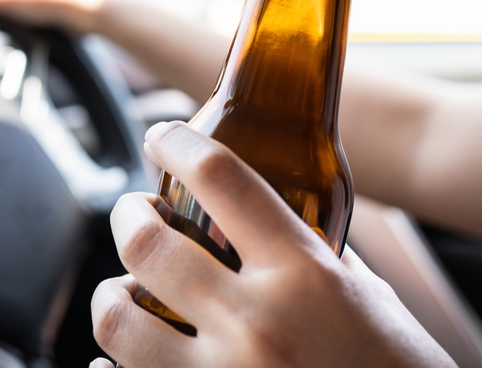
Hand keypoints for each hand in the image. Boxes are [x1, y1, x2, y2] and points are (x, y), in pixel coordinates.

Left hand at [89, 122, 454, 367]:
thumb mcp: (369, 300)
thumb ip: (312, 258)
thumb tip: (264, 221)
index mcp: (306, 275)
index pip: (220, 177)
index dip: (178, 143)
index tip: (162, 137)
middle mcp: (257, 324)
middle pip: (147, 242)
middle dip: (128, 214)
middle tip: (136, 212)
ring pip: (117, 318)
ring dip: (112, 294)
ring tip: (128, 290)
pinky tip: (124, 360)